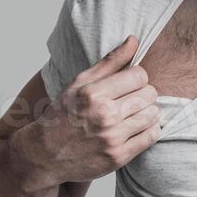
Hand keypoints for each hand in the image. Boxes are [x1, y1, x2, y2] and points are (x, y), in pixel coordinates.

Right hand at [20, 35, 160, 187]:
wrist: (44, 155)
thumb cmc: (62, 115)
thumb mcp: (78, 83)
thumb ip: (109, 62)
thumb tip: (134, 39)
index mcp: (93, 94)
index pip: (139, 75)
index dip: (137, 77)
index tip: (129, 83)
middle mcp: (104, 116)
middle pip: (149, 94)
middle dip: (144, 94)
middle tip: (131, 99)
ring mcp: (112, 138)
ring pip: (153, 115)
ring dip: (148, 112)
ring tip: (133, 113)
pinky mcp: (118, 157)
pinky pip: (151, 137)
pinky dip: (148, 130)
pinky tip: (136, 128)